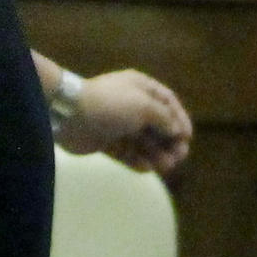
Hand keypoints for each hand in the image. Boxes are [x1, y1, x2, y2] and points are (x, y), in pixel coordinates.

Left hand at [58, 69, 191, 174]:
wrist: (70, 114)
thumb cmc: (112, 105)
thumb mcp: (144, 106)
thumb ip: (165, 118)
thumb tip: (177, 130)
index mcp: (141, 88)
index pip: (167, 102)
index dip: (180, 119)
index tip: (187, 137)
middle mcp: (131, 104)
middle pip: (157, 124)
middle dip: (169, 141)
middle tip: (178, 157)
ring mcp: (118, 124)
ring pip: (143, 141)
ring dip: (156, 154)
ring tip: (164, 167)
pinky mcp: (106, 141)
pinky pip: (126, 152)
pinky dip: (137, 160)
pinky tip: (147, 169)